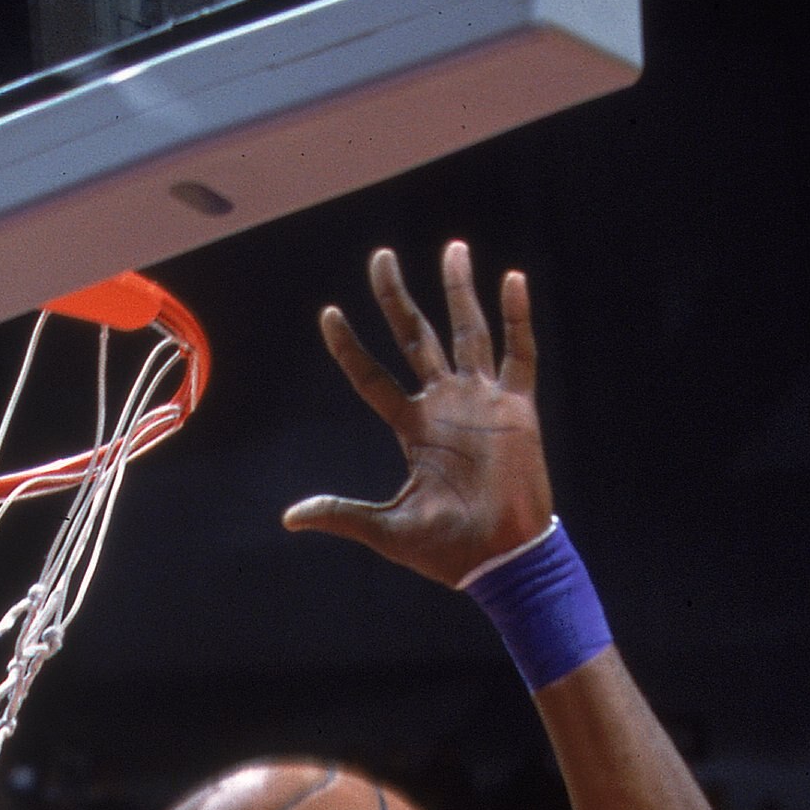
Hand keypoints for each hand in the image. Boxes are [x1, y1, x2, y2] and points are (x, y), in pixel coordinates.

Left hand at [285, 241, 554, 588]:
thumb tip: (290, 518)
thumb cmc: (448, 550)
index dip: (349, 347)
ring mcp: (481, 402)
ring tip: (452, 249)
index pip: (372, 376)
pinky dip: (518, 319)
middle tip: (380, 258)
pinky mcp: (516, 409)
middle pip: (415, 337)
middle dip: (397, 298)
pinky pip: (519, 354)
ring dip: (459, 290)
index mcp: (413, 428)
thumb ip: (343, 514)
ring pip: (467, 331)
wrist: (501, 561)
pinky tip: (512, 280)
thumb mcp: (387, 530)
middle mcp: (444, 405)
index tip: (329, 313)